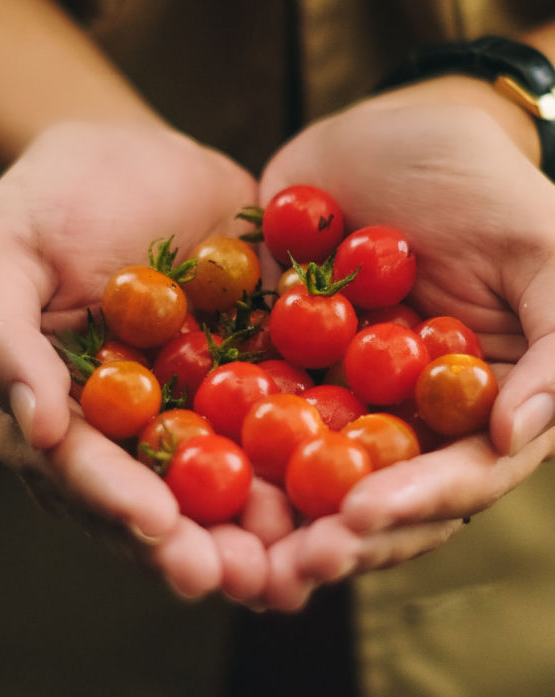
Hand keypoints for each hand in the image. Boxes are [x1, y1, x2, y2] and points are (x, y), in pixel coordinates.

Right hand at [0, 120, 274, 598]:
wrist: (142, 159)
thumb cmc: (51, 197)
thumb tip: (32, 428)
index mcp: (36, 421)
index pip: (72, 470)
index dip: (112, 501)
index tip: (156, 525)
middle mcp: (107, 444)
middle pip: (146, 507)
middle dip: (193, 547)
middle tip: (239, 578)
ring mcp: (177, 430)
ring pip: (213, 496)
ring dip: (254, 535)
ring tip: (298, 563)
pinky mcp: (238, 406)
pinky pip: (271, 446)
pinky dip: (304, 476)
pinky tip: (343, 501)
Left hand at [252, 88, 554, 606]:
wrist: (388, 128)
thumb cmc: (481, 183)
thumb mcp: (543, 247)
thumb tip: (515, 435)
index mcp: (476, 410)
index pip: (454, 480)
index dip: (411, 507)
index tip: (357, 520)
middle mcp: (405, 423)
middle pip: (372, 500)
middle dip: (329, 538)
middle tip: (281, 567)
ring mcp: (335, 402)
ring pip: (304, 478)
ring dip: (269, 520)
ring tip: (226, 549)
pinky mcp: (273, 372)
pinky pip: (241, 418)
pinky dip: (216, 447)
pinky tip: (178, 471)